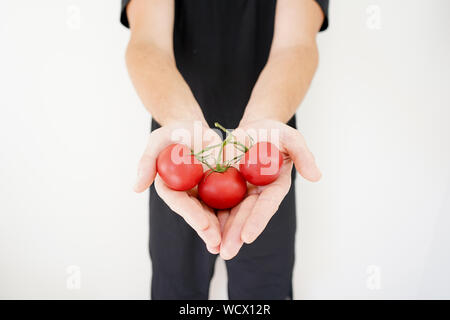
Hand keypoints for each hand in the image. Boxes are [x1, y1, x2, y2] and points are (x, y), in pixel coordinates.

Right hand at [134, 120, 222, 252]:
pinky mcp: (219, 190)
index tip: (202, 224)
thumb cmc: (175, 133)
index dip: (190, 214)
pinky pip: (228, 202)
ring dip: (221, 230)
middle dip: (207, 229)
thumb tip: (136, 188)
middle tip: (217, 242)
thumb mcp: (158, 140)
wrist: (196, 129)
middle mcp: (186, 194)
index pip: (179, 203)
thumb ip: (147, 162)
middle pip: (197, 213)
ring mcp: (203, 194)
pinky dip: (235, 215)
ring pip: (213, 213)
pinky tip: (243, 228)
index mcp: (170, 187)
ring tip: (229, 245)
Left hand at [219, 119, 320, 259]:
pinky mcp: (225, 188)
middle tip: (227, 252)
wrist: (253, 130)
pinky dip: (211, 218)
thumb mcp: (290, 137)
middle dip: (237, 235)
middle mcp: (258, 194)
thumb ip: (303, 154)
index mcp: (275, 186)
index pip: (267, 205)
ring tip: (215, 250)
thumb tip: (316, 176)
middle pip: (247, 216)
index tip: (248, 237)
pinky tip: (204, 233)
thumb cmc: (274, 133)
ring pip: (231, 216)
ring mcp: (241, 193)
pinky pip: (217, 204)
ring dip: (224, 233)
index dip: (258, 220)